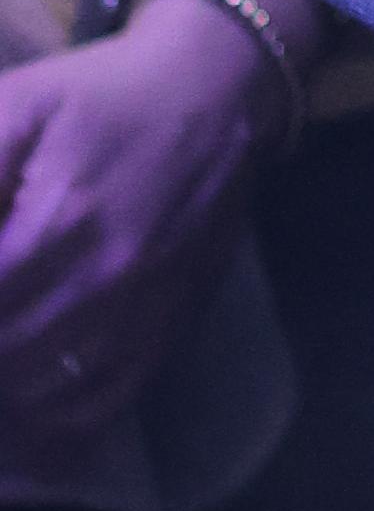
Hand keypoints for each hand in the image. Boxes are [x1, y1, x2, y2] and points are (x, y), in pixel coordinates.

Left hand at [0, 0, 281, 444]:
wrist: (216, 91)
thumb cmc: (101, 97)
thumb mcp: (18, 105)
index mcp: (60, 220)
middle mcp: (105, 280)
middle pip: (4, 353)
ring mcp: (142, 313)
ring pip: (40, 392)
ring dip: (3, 383)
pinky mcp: (169, 328)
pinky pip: (99, 405)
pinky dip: (49, 420)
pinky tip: (24, 399)